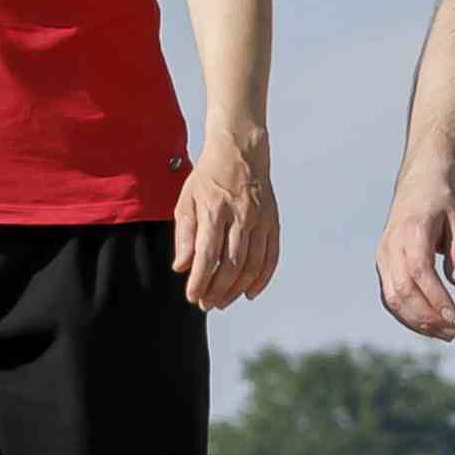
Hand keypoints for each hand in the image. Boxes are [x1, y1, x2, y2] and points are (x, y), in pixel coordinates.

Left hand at [172, 129, 280, 313]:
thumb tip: (182, 267)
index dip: (200, 281)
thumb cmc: (208, 177)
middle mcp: (240, 216)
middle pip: (231, 265)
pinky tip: (250, 292)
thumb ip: (184, 235)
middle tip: (207, 304)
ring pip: (252, 265)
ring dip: (237, 289)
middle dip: (218, 290)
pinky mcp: (272, 221)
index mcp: (214, 210)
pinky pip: (271, 256)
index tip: (192, 297)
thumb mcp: (186, 200)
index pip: (207, 256)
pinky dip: (262, 278)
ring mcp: (260, 220)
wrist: (240, 150)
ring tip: (223, 301)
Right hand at [377, 170, 454, 341]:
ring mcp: (383, 258)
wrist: (416, 189)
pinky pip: (390, 298)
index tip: (454, 316)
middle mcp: (391, 246)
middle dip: (426, 316)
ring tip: (444, 334)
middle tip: (453, 332)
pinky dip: (407, 316)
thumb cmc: (442, 207)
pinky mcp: (382, 268)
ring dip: (417, 322)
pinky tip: (429, 326)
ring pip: (392, 299)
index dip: (435, 297)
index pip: (419, 271)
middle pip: (402, 290)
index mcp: (412, 231)